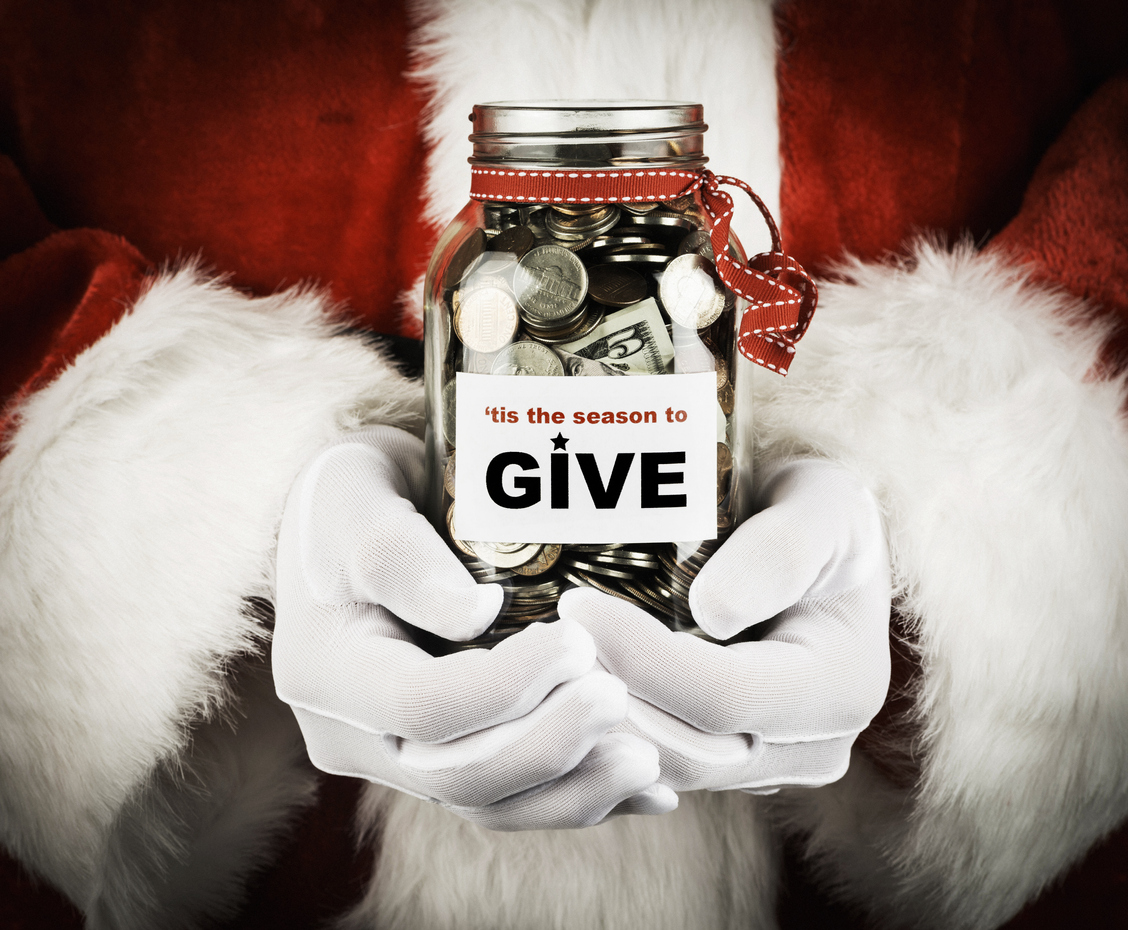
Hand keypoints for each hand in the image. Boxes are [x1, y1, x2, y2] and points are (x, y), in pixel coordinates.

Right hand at [273, 426, 675, 828]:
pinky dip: (574, 794)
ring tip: (648, 762)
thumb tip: (475, 614)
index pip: (422, 707)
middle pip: (458, 774)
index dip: (506, 687)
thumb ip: (399, 555)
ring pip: (488, 803)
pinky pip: (507, 797)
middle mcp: (351, 734)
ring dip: (573, 789)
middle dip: (550, 745)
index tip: (579, 643)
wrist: (344, 528)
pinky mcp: (439, 758)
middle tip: (622, 699)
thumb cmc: (351, 498)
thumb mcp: (355, 497)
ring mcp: (395, 756)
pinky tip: (644, 789)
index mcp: (324, 672)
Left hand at [559, 459, 890, 792]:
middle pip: (688, 751)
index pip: (724, 697)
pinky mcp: (733, 762)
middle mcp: (813, 747)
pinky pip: (662, 764)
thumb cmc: (818, 511)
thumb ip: (781, 550)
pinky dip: (610, 733)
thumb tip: (714, 612)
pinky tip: (564, 687)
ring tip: (544, 663)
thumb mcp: (821, 505)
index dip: (643, 660)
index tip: (575, 607)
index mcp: (840, 690)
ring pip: (666, 770)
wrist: (821, 545)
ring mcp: (772, 763)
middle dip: (608, 702)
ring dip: (600, 726)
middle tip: (540, 644)